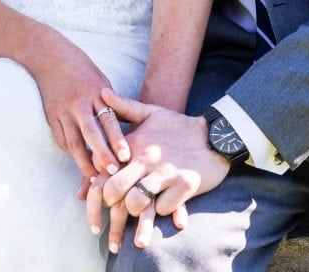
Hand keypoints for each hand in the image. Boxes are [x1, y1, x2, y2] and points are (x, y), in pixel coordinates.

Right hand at [31, 34, 130, 183]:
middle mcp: (79, 102)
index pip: (108, 119)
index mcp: (96, 91)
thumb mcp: (101, 80)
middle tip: (112, 172)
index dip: (117, 139)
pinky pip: (62, 139)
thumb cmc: (81, 69)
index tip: (125, 156)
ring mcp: (63, 110)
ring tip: (94, 179)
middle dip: (102, 154)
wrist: (50, 56)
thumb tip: (125, 127)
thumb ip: (110, 102)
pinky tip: (80, 164)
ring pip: (73, 142)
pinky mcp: (51, 116)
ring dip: (84, 162)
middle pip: (91, 133)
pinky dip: (71, 153)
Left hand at [86, 87, 229, 250]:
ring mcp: (166, 174)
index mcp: (135, 144)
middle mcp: (148, 159)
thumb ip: (124, 107)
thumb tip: (102, 92)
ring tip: (137, 217)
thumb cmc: (178, 127)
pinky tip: (166, 209)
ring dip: (135, 213)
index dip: (94, 187)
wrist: (214, 135)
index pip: (104, 168)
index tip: (94, 199)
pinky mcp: (185, 186)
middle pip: (115, 190)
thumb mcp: (151, 112)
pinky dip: (163, 212)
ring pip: (137, 203)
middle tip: (114, 212)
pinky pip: (164, 209)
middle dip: (111, 206)